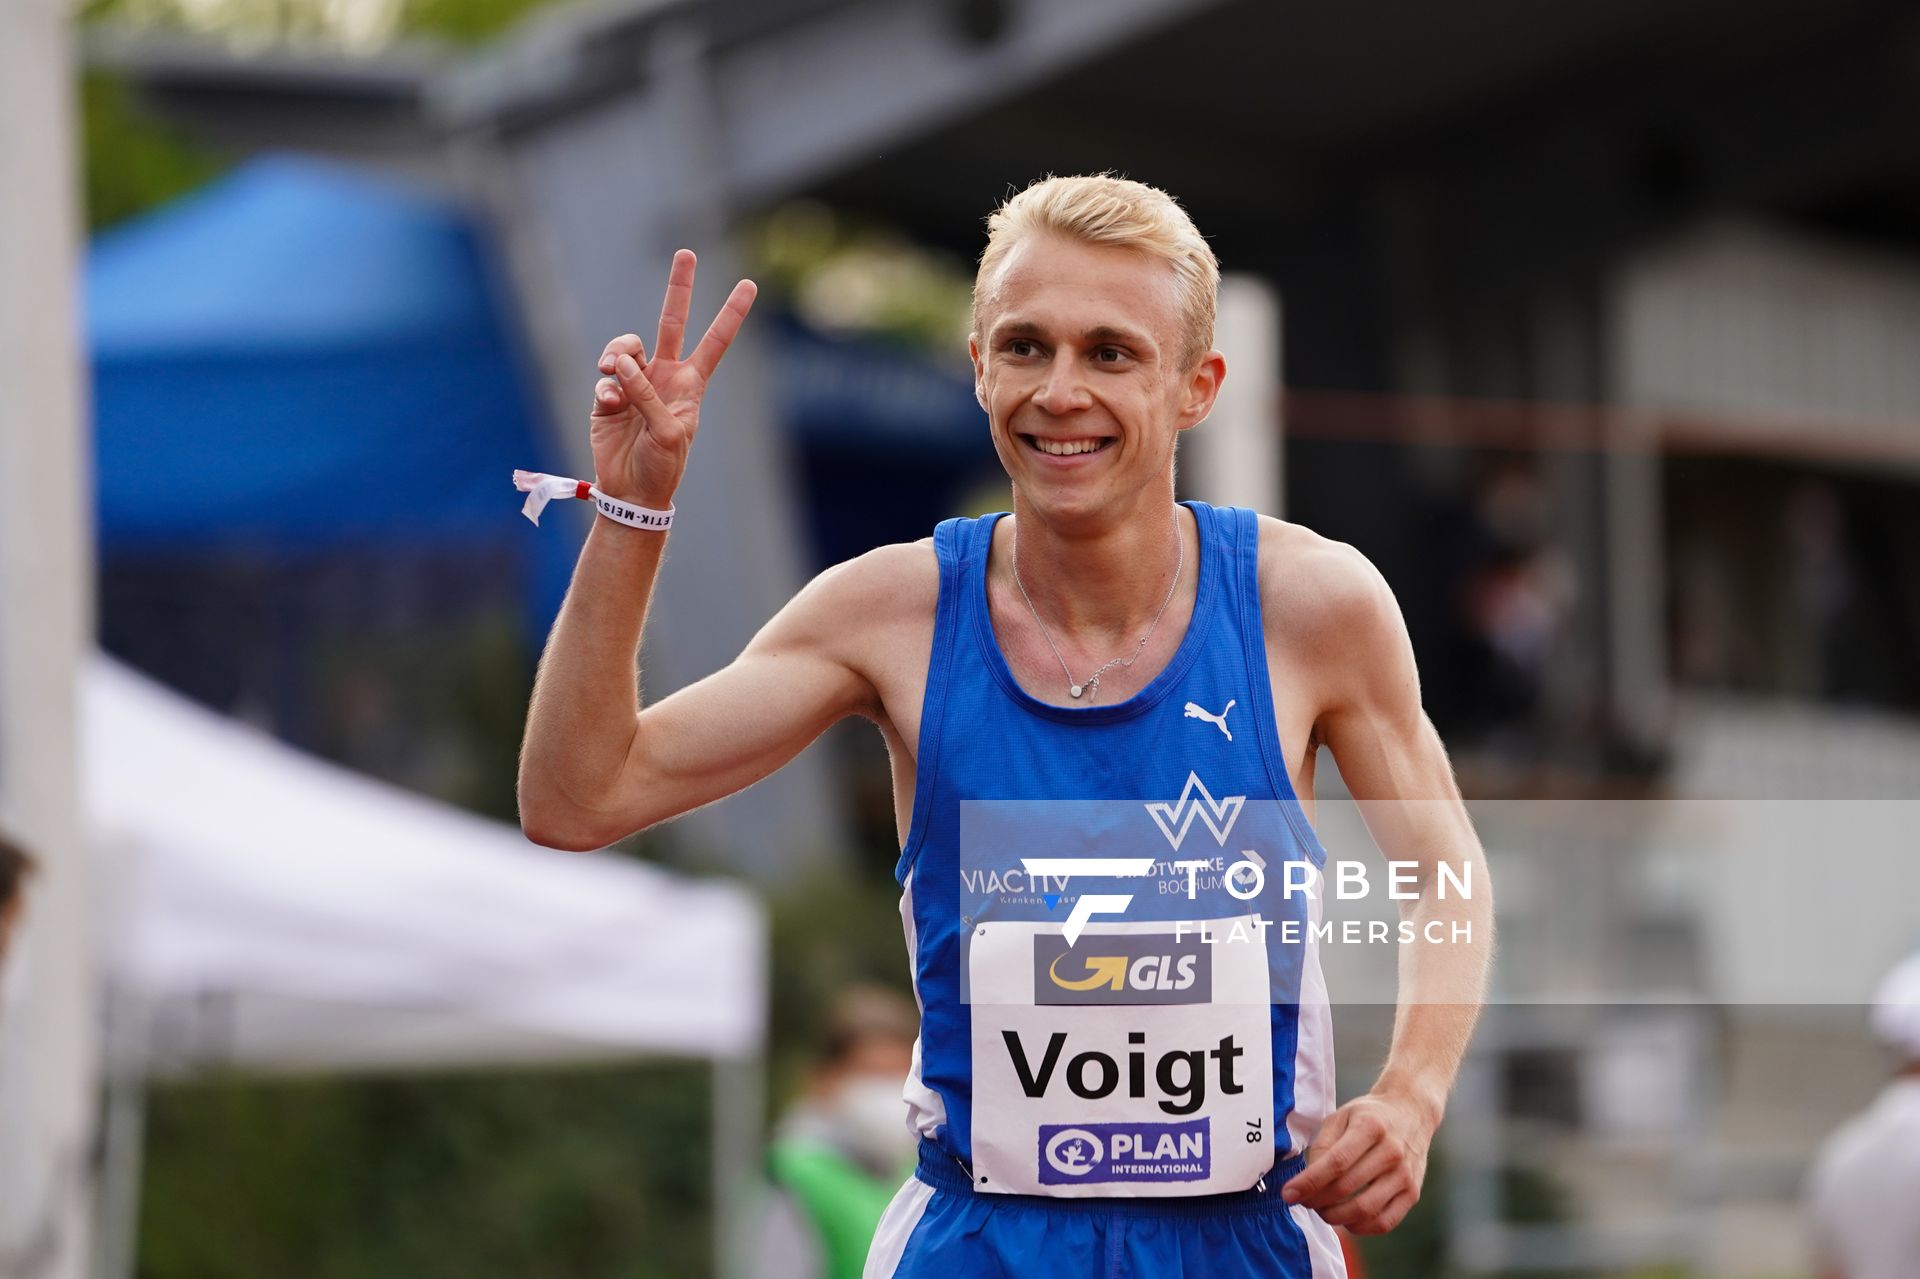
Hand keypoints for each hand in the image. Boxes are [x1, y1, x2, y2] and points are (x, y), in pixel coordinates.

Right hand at [591, 249, 757, 506]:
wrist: (631, 492)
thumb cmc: (662, 466)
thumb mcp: (668, 432)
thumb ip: (647, 394)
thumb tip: (622, 362)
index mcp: (690, 384)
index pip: (715, 341)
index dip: (731, 313)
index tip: (750, 284)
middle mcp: (663, 376)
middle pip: (671, 322)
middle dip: (680, 288)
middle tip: (687, 253)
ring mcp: (634, 383)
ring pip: (625, 345)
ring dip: (617, 352)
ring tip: (613, 371)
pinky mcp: (607, 395)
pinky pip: (604, 377)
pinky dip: (605, 388)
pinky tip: (610, 405)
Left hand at [1280, 1090, 1435, 1234]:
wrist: (1411, 1112)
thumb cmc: (1368, 1116)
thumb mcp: (1341, 1116)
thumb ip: (1323, 1145)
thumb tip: (1308, 1180)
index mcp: (1371, 1127)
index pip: (1336, 1162)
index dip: (1309, 1182)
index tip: (1288, 1194)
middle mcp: (1392, 1151)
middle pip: (1347, 1187)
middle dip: (1317, 1200)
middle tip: (1303, 1201)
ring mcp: (1405, 1174)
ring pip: (1365, 1210)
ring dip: (1336, 1217)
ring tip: (1322, 1210)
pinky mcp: (1413, 1193)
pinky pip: (1385, 1222)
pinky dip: (1360, 1228)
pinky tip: (1346, 1219)